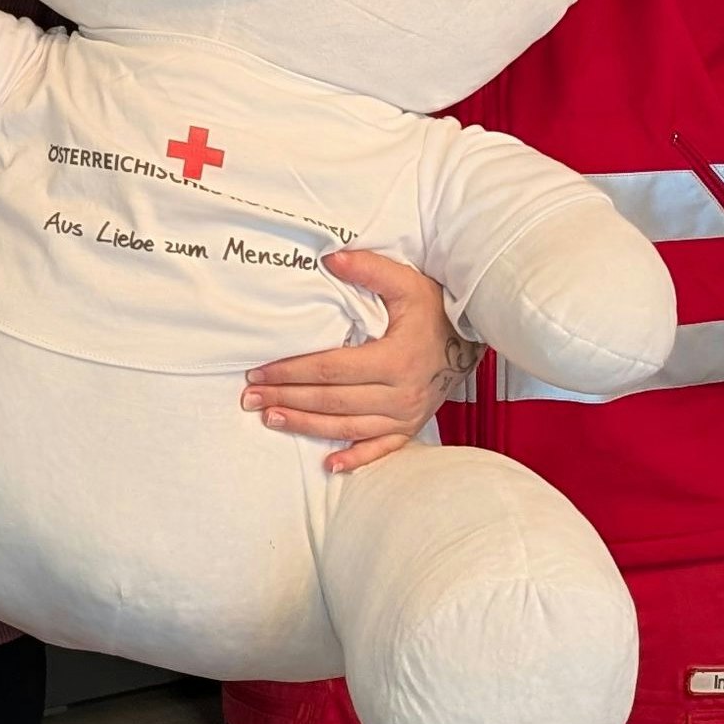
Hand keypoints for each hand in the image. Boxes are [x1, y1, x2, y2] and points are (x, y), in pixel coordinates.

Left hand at [241, 249, 476, 473]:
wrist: (472, 337)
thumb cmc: (436, 309)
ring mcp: (407, 415)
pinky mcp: (411, 426)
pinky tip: (330, 465)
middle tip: (251, 397)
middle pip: (332, 401)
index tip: (260, 371)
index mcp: (395, 359)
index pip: (331, 369)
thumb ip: (368, 269)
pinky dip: (356, 458)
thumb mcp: (406, 282)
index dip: (292, 371)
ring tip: (271, 418)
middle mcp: (400, 393)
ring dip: (306, 425)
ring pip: (348, 427)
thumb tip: (330, 258)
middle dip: (287, 398)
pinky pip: (381, 449)